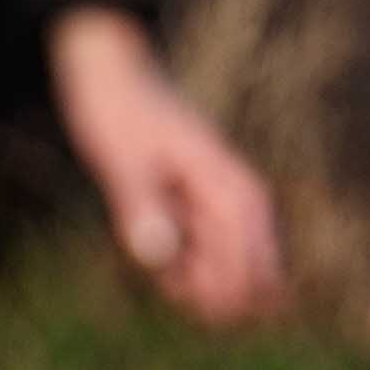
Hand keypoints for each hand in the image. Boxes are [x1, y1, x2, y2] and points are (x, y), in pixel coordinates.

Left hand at [47, 4, 284, 325]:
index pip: (254, 267)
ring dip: (196, 284)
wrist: (114, 74)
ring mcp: (224, 207)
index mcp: (233, 190)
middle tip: (163, 273)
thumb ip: (140, 206)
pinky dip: (186, 271)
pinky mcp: (203, 210)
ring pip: (233, 275)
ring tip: (157, 259)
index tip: (175, 286)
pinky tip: (159, 258)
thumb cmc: (119, 111)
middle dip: (211, 296)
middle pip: (253, 279)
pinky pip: (212, 260)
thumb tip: (156, 255)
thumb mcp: (120, 159)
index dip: (220, 292)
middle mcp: (242, 201)